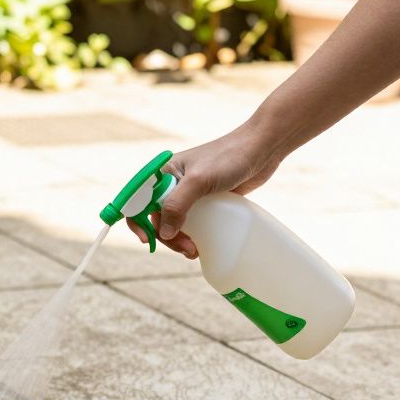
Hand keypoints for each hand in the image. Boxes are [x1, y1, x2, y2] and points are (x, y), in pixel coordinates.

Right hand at [126, 125, 283, 257]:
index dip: (137, 220)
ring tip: (195, 251)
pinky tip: (201, 244)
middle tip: (186, 248)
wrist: (261, 149)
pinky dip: (193, 236)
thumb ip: (177, 205)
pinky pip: (193, 223)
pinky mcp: (207, 201)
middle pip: (156, 217)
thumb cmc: (229, 157)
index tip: (148, 239)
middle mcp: (172, 183)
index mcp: (163, 172)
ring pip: (174, 223)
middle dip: (166, 236)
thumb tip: (163, 233)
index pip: (138, 200)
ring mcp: (190, 193)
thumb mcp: (199, 181)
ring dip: (179, 240)